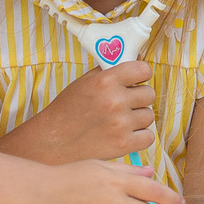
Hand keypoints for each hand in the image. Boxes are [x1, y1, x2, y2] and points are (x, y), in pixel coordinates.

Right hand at [18, 62, 158, 163]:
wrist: (53, 141)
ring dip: (139, 118)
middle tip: (127, 104)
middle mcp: (115, 101)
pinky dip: (140, 137)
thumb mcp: (84, 82)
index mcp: (105, 81)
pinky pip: (148, 137)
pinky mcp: (124, 144)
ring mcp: (120, 124)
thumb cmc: (67, 110)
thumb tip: (134, 59)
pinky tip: (126, 134)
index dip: (142, 75)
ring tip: (122, 121)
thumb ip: (108, 71)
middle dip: (140, 98)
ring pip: (149, 116)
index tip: (137, 81)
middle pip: (149, 94)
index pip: (143, 70)